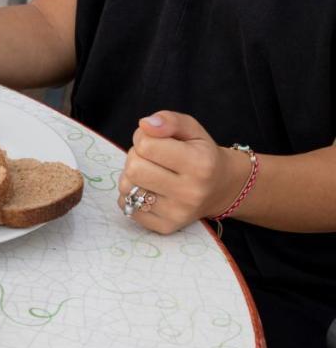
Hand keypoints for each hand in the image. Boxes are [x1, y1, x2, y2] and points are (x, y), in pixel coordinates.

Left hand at [117, 111, 250, 233]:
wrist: (221, 188)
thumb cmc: (201, 154)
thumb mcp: (192, 129)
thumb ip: (169, 120)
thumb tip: (145, 124)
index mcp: (200, 164)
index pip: (146, 145)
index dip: (143, 138)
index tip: (154, 141)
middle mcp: (191, 192)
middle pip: (134, 169)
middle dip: (136, 157)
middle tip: (150, 158)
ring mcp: (177, 213)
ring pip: (127, 188)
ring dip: (131, 177)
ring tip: (150, 173)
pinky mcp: (165, 226)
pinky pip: (127, 206)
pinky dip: (131, 195)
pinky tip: (149, 190)